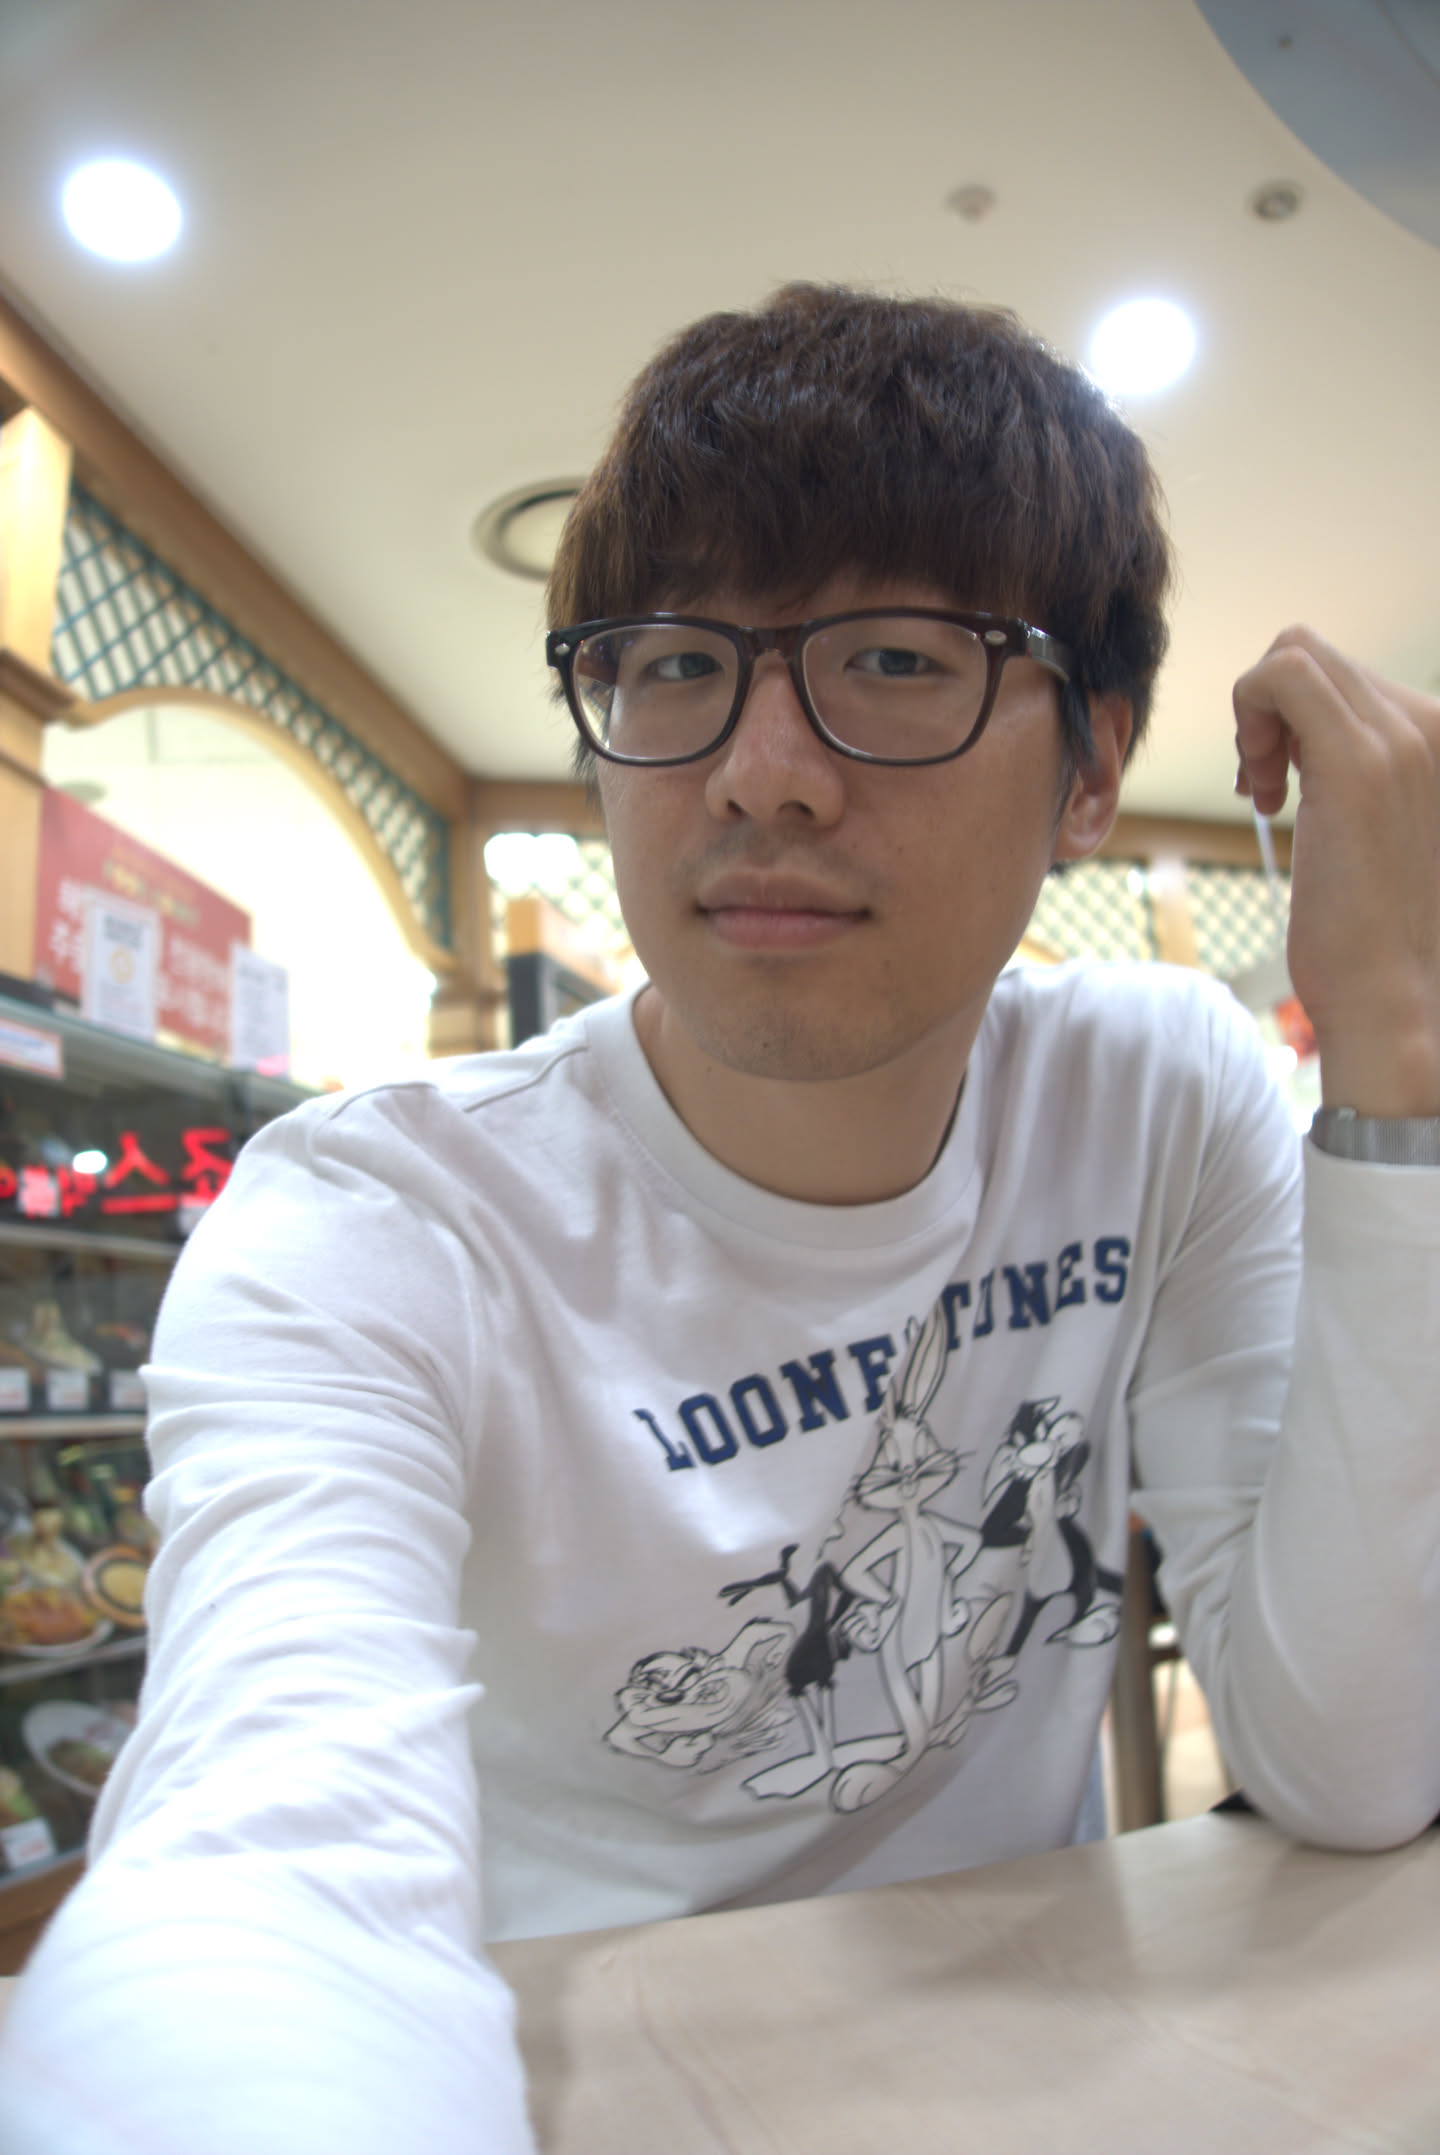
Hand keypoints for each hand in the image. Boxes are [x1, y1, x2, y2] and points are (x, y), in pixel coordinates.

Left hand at [1233, 627, 1439, 1117]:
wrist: (1394, 1000)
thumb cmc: (1372, 932)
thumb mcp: (1371, 829)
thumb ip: (1350, 769)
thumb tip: (1292, 736)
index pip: (1346, 673)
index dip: (1291, 720)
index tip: (1281, 783)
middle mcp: (1432, 723)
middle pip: (1316, 656)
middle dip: (1270, 716)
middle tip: (1265, 788)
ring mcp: (1401, 738)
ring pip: (1295, 655)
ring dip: (1257, 720)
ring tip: (1265, 792)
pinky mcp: (1357, 765)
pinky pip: (1280, 676)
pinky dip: (1247, 717)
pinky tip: (1260, 792)